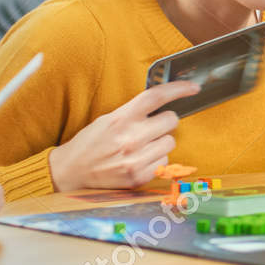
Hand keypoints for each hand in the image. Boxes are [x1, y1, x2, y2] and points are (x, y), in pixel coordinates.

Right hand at [48, 81, 199, 191]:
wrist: (71, 170)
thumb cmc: (91, 142)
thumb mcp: (109, 119)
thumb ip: (134, 112)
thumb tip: (162, 105)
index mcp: (122, 118)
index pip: (156, 96)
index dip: (178, 89)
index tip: (193, 88)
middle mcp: (131, 137)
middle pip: (171, 120)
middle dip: (165, 122)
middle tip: (151, 127)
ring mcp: (136, 158)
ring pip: (170, 142)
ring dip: (161, 142)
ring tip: (142, 147)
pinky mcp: (139, 176)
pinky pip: (165, 162)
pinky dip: (157, 160)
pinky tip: (140, 160)